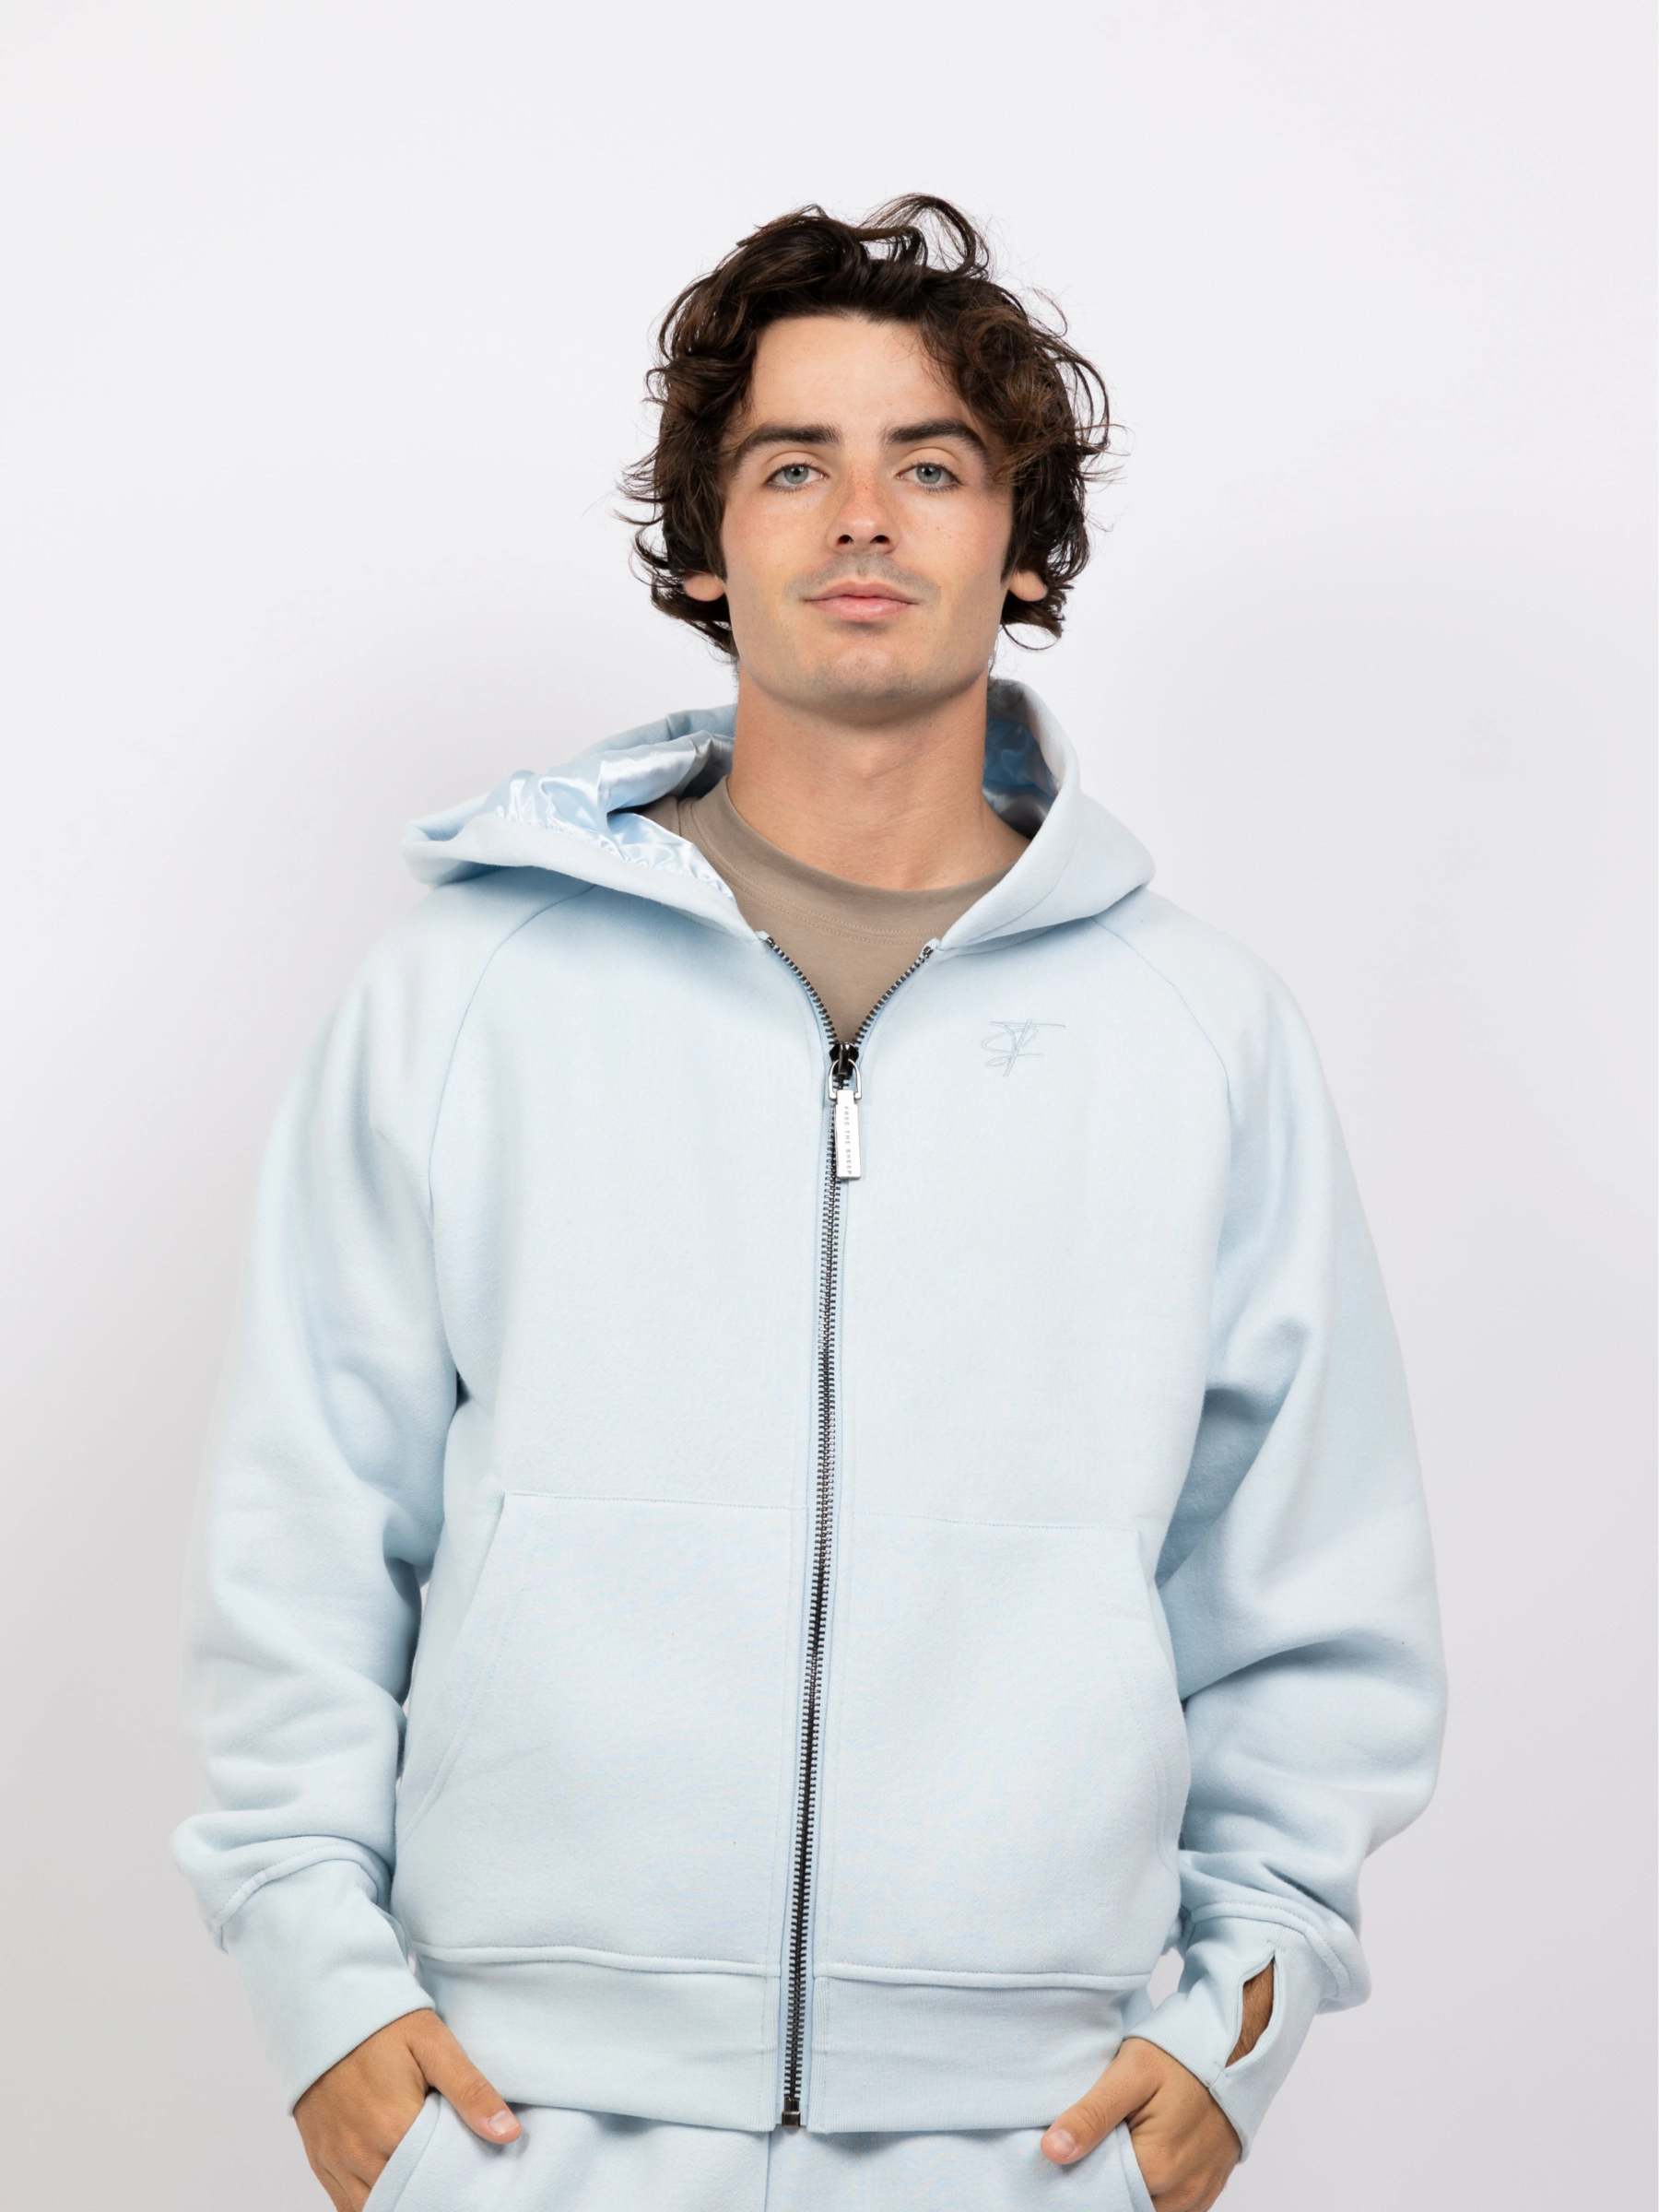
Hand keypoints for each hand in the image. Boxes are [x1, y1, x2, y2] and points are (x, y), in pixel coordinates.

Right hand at [293, 2006, 522, 2208]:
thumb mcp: (434, 2044)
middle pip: (405, 2197)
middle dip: (432, 2193)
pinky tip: (396, 2188)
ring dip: (402, 2199)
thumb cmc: (384, 2024)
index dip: (458, 2179)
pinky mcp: (321, 2161)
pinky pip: (346, 2206)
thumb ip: (470, 2091)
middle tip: (455, 2178)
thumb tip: (508, 2133)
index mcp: (393, 2127)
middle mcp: (360, 2153)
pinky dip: (373, 2203)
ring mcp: (336, 2161)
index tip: (475, 2170)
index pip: (435, 2180)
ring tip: (429, 2184)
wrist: (327, 2009)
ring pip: (375, 2207)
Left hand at [1038, 1961, 1274, 2209]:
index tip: (1070, 2155)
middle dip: (1106, 2185)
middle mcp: (1182, 2194)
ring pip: (1151, 2208)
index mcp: (1156, 2168)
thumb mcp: (1130, 2073)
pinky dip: (1154, 2191)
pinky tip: (1142, 2159)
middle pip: (1127, 2204)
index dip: (1082, 2176)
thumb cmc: (1180, 2056)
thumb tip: (1052, 2151)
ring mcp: (1199, 2194)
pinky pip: (1174, 2206)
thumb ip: (1091, 2115)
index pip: (1101, 2195)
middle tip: (1096, 2146)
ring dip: (1131, 2189)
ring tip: (1119, 2149)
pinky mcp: (1210, 2188)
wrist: (1235, 2049)